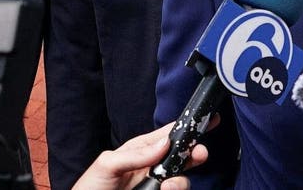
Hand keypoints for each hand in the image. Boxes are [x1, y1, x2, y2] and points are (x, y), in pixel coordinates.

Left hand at [73, 122, 203, 189]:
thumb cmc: (90, 188)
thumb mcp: (107, 164)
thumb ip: (135, 153)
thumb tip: (164, 143)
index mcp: (142, 151)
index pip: (169, 135)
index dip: (189, 127)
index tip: (211, 120)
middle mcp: (153, 168)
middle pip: (183, 157)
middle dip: (195, 153)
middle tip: (199, 154)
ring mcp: (156, 186)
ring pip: (182, 180)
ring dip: (180, 182)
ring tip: (167, 187)